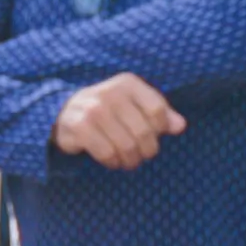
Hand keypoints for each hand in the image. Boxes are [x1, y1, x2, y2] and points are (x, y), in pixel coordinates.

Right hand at [52, 75, 181, 169]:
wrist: (65, 112)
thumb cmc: (109, 110)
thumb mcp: (135, 106)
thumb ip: (160, 114)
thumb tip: (180, 126)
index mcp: (127, 83)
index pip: (157, 110)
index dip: (160, 128)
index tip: (154, 133)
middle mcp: (110, 92)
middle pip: (144, 131)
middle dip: (147, 150)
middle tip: (142, 155)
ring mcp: (93, 109)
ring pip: (127, 146)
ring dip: (130, 160)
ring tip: (128, 160)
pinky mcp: (79, 127)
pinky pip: (107, 153)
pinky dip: (113, 162)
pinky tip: (112, 160)